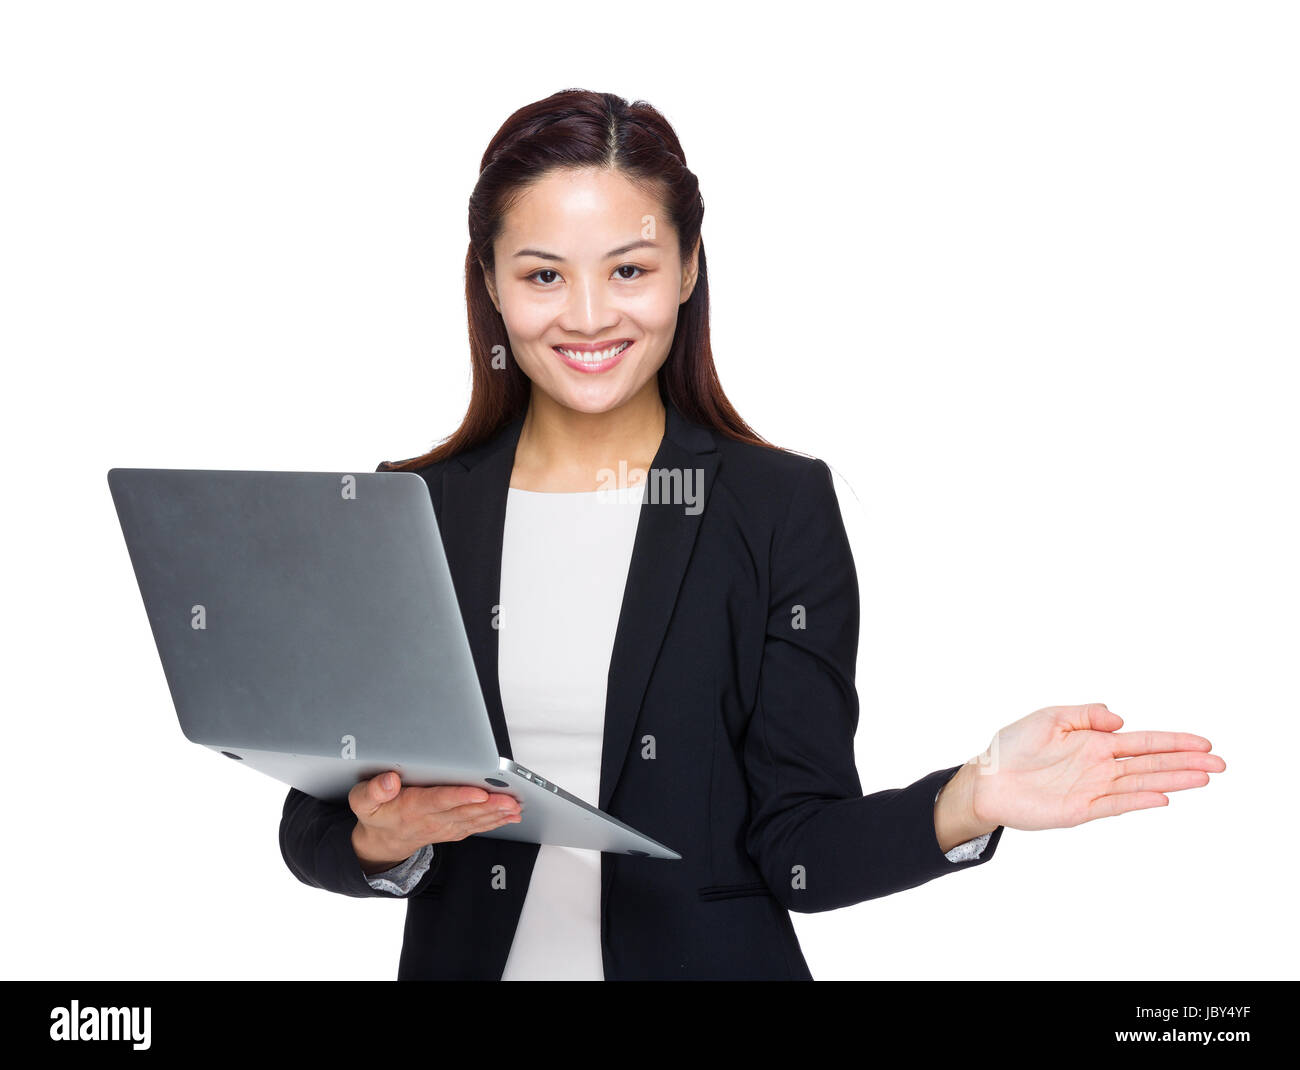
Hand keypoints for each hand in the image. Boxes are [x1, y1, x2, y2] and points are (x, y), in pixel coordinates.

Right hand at [349, 771, 521, 873]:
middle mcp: (432, 819)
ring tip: (516, 806)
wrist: (382, 843)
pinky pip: (477, 826)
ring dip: (497, 813)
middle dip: (489, 805)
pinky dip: (496, 821)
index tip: (478, 792)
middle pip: (464, 811)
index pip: (439, 801)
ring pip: (474, 820)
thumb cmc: (376, 815)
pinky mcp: (453, 830)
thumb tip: (389, 780)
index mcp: (411, 808)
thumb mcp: (363, 801)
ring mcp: (445, 827)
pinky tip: (511, 815)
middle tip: (511, 798)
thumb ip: (374, 790)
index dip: (459, 797)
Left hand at [968, 703, 1225, 831]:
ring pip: (1142, 783)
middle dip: (1186, 763)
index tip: (1204, 743)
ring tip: (1204, 779)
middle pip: (1151, 763)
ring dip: (1173, 781)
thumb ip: (1085, 714)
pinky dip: (1139, 800)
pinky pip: (1115, 804)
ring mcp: (1093, 788)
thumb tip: (1121, 718)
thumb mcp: (1048, 718)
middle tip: (1220, 764)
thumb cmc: (1012, 747)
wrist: (985, 780)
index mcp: (1094, 742)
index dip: (1174, 742)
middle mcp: (1100, 766)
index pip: (1143, 741)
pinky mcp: (1080, 809)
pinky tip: (1162, 797)